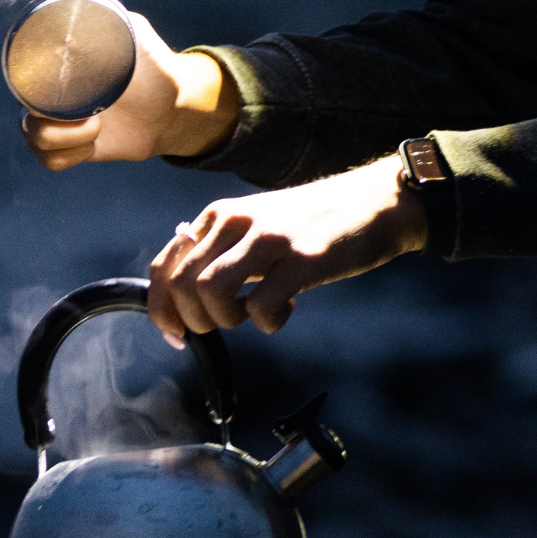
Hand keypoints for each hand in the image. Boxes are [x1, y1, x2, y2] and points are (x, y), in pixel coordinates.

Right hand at [21, 14, 240, 169]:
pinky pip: (51, 161)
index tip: (68, 87)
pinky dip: (74, 155)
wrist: (171, 110)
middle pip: (26, 111)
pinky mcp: (68, 149)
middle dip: (57, 117)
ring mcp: (58, 123)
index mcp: (60, 64)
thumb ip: (112, 20)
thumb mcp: (137, 37)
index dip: (34, 83)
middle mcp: (52, 93)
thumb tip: (79, 2)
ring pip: (35, 138)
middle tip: (94, 111)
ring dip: (70, 137)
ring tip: (98, 125)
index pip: (24, 70)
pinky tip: (94, 143)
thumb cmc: (153, 68)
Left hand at [149, 158, 428, 337]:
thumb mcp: (259, 223)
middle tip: (220, 328)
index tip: (175, 334)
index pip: (166, 264)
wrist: (375, 203)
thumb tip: (185, 295)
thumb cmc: (316, 222)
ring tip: (250, 315)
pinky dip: (267, 322)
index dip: (161, 308)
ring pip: (209, 290)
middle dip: (192, 320)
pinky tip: (287, 309)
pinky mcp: (301, 259)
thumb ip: (223, 249)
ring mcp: (269, 238)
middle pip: (181, 283)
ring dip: (223, 319)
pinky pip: (259, 307)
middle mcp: (237, 220)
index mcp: (221, 214)